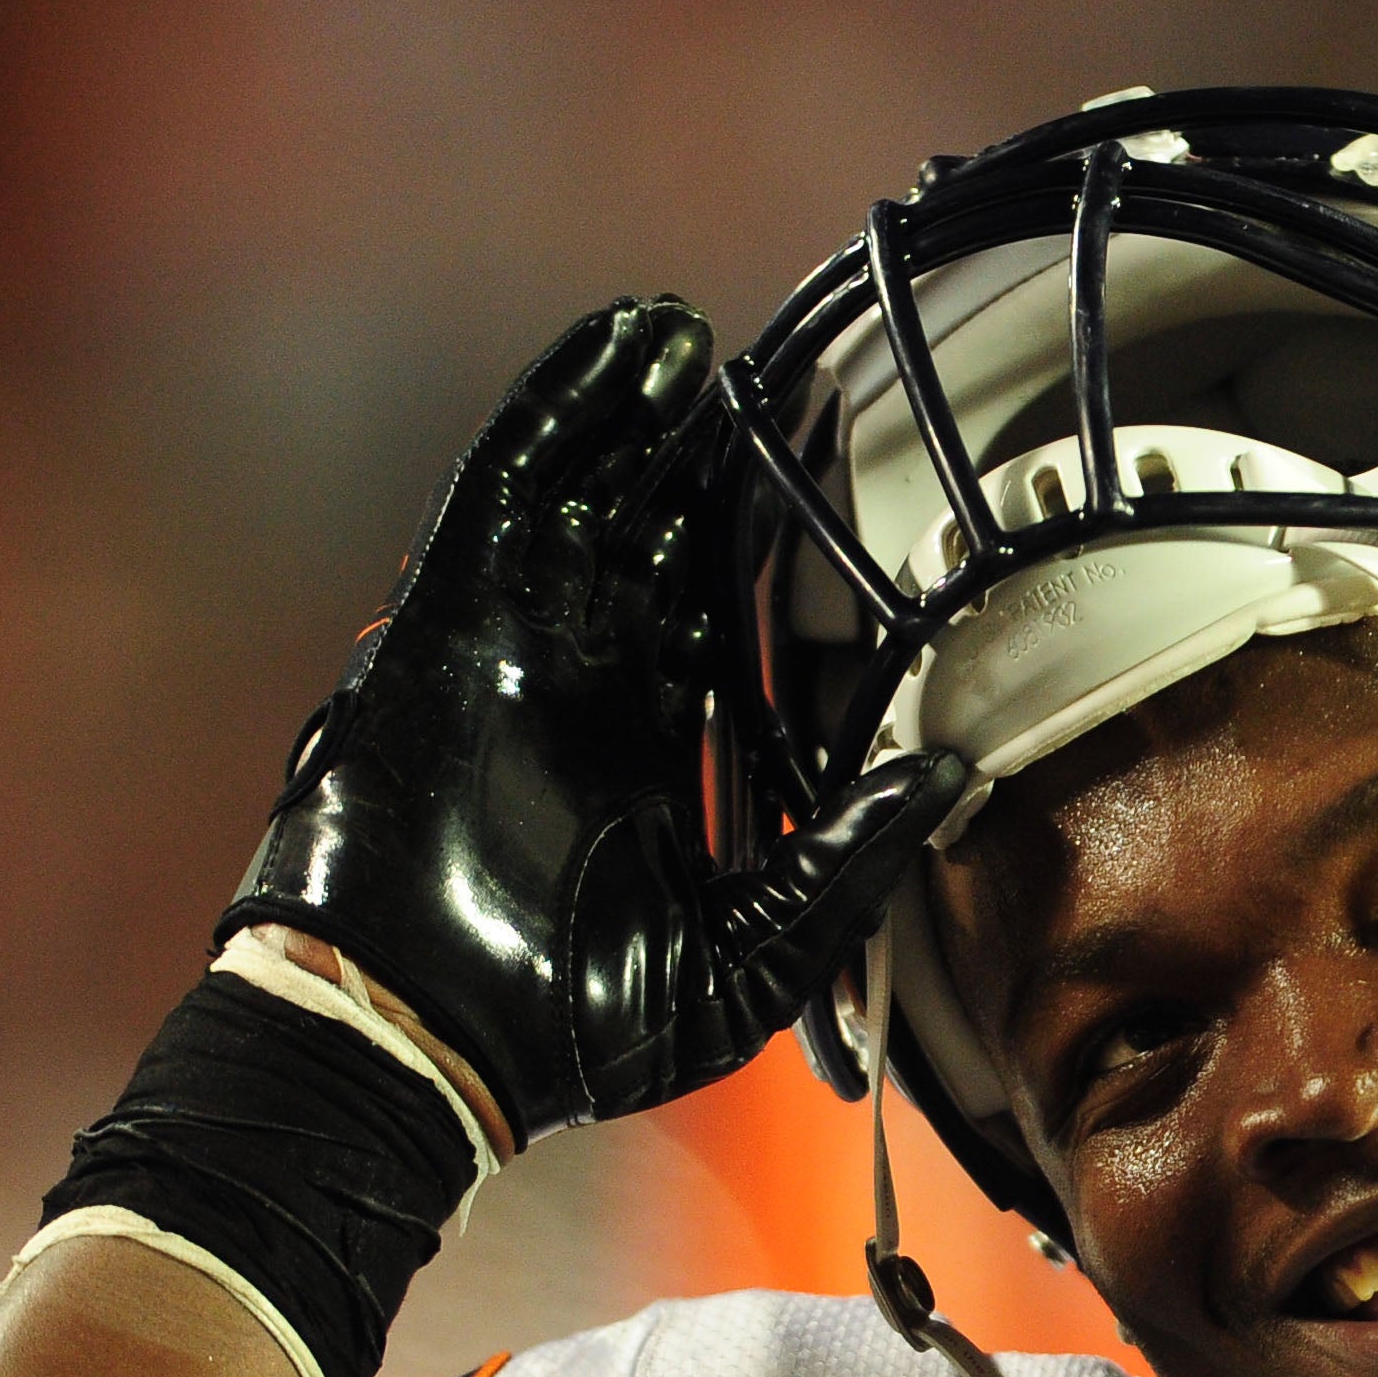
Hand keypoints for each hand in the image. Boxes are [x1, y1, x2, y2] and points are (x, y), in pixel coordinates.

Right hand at [223, 296, 967, 1143]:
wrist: (426, 1043)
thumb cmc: (573, 1030)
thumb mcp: (754, 955)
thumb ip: (846, 862)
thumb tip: (952, 780)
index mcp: (651, 760)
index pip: (713, 628)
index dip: (756, 554)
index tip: (821, 484)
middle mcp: (585, 694)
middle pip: (647, 545)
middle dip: (690, 461)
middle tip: (747, 373)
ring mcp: (516, 653)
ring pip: (580, 501)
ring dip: (628, 416)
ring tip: (679, 334)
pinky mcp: (452, 627)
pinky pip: (504, 499)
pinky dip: (550, 419)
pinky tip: (605, 355)